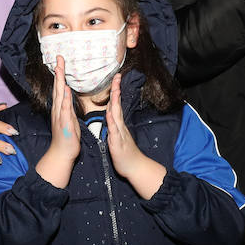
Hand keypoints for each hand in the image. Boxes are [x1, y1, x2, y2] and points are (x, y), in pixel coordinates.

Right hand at [35, 56, 79, 187]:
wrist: (62, 153)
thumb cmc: (67, 137)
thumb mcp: (68, 118)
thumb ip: (67, 105)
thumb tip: (67, 93)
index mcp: (60, 108)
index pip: (60, 87)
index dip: (60, 74)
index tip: (61, 60)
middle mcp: (58, 110)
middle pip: (58, 87)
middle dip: (59, 72)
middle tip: (59, 58)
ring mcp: (60, 116)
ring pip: (60, 96)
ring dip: (60, 82)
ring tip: (60, 69)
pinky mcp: (65, 124)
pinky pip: (65, 110)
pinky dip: (65, 100)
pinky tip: (66, 92)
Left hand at [105, 74, 163, 198]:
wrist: (135, 167)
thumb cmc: (125, 154)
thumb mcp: (117, 137)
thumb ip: (114, 125)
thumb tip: (110, 115)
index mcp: (117, 124)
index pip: (115, 105)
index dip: (114, 92)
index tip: (114, 79)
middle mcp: (119, 126)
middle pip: (117, 105)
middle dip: (116, 90)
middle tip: (116, 76)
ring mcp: (120, 134)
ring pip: (116, 115)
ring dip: (115, 102)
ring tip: (115, 90)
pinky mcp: (118, 143)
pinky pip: (115, 131)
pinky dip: (112, 122)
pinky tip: (110, 114)